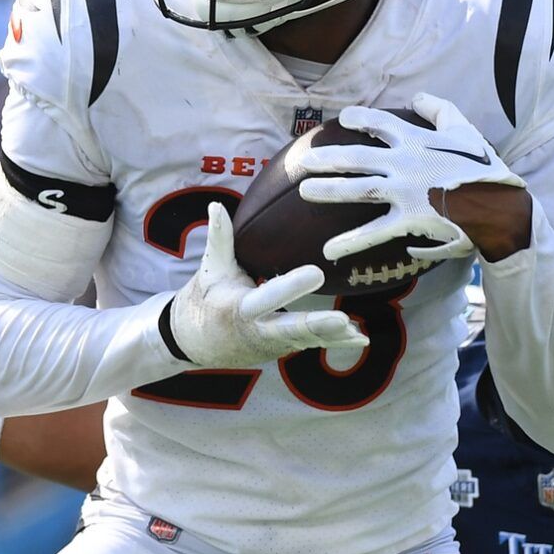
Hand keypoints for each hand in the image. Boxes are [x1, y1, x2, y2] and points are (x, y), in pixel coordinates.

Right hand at [168, 203, 366, 366]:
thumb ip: (219, 238)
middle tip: (343, 321)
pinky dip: (333, 343)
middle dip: (318, 327)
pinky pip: (309, 344)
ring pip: (306, 341)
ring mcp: (271, 344)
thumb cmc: (204, 298)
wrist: (194, 342)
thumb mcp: (210, 269)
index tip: (317, 273)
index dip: (292, 287)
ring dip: (333, 338)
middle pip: (291, 330)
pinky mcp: (281, 349)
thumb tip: (215, 205)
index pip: (268, 297)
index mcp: (240, 308)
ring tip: (356, 333)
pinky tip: (359, 340)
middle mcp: (258, 330)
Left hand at [296, 92, 523, 263]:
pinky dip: (350, 242)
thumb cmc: (485, 168)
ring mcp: (404, 191)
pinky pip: (374, 232)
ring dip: (329, 190)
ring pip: (358, 189)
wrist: (500, 204)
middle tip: (305, 161)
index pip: (380, 123)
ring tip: (304, 191)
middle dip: (328, 158)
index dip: (359, 119)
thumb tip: (418, 96)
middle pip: (357, 157)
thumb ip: (440, 110)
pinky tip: (328, 250)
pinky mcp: (409, 219)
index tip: (343, 119)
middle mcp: (404, 162)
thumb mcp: (466, 130)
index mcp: (417, 140)